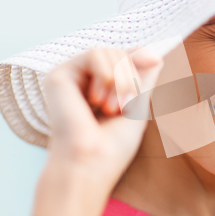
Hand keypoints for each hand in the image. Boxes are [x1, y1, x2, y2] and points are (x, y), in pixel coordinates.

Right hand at [43, 48, 162, 186]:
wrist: (91, 164)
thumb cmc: (113, 146)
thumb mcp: (137, 106)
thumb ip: (144, 78)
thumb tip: (155, 53)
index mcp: (102, 88)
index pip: (124, 58)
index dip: (139, 57)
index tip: (155, 60)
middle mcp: (85, 80)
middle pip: (119, 53)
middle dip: (131, 77)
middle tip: (125, 106)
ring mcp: (72, 77)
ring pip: (108, 51)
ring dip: (120, 79)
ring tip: (112, 109)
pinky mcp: (59, 75)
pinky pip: (95, 53)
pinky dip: (106, 74)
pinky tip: (97, 100)